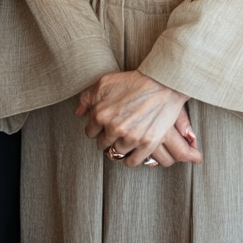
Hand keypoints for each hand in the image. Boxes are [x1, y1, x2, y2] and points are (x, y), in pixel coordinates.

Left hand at [76, 70, 202, 166]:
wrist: (163, 82)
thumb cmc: (135, 80)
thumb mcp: (106, 81)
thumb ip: (88, 97)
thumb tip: (79, 112)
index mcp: (101, 113)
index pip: (91, 132)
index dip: (98, 128)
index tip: (105, 125)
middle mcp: (113, 128)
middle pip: (103, 144)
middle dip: (108, 138)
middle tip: (118, 130)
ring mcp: (130, 137)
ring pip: (117, 153)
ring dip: (120, 147)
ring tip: (127, 138)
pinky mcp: (146, 144)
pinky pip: (132, 162)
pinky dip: (131, 158)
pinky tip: (133, 149)